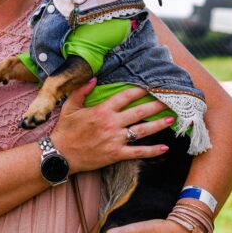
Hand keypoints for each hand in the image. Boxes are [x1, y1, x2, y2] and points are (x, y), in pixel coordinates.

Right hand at [50, 78, 172, 173]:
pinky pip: (137, 152)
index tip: (150, 86)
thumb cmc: (65, 130)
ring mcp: (115, 139)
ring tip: (171, 119)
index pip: (125, 97)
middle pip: (139, 112)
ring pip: (142, 130)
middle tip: (169, 101)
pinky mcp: (116, 154)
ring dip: (158, 125)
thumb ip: (82, 91)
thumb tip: (94, 78)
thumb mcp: (70, 107)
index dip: (139, 91)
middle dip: (156, 105)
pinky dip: (152, 151)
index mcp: (102, 110)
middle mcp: (112, 123)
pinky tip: (164, 147)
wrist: (60, 155)